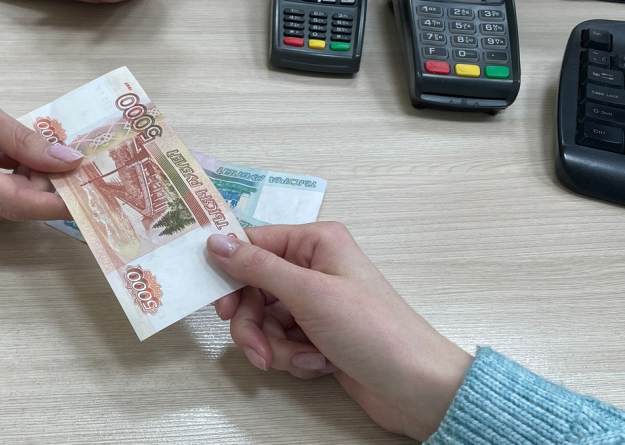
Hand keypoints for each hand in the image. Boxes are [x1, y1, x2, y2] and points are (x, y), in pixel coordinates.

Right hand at [0, 58, 82, 220]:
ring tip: (29, 152)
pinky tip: (8, 159)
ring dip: (30, 186)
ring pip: (5, 209)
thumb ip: (23, 139)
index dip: (53, 202)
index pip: (10, 201)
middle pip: (11, 207)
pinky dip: (12, 186)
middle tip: (65, 159)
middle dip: (46, 188)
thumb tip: (68, 161)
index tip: (85, 193)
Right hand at [208, 223, 472, 441]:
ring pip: (265, 320)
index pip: (254, 245)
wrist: (413, 387)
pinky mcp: (317, 333)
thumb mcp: (309, 293)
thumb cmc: (372, 331)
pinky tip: (321, 364)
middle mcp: (314, 267)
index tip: (220, 304)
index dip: (231, 274)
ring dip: (277, 346)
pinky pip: (282, 341)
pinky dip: (294, 357)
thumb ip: (257, 266)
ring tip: (305, 359)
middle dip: (255, 325)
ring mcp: (316, 302)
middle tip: (258, 349)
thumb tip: (215, 241)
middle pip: (254, 289)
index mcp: (316, 242)